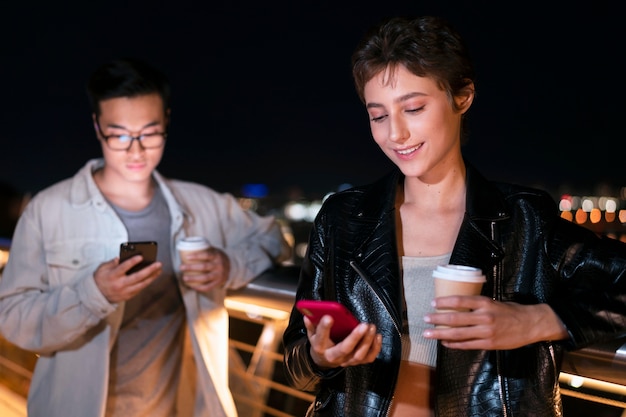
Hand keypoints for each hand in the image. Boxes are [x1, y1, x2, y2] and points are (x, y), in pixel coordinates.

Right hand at [94, 256, 162, 302]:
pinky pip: (140, 289)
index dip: (132, 262)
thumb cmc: (100, 278)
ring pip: (141, 284)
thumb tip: (120, 258)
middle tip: (158, 264)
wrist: (96, 296)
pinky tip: (153, 277)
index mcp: (112, 276)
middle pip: (137, 277)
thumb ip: (112, 263)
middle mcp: (119, 284)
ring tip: (159, 270)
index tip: (141, 256)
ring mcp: (124, 292)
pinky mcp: (128, 296)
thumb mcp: (102, 268)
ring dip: (152, 277)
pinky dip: (147, 283)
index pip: (123, 268)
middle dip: (149, 270)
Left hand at [179, 247, 229, 291]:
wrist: (231, 266)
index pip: (206, 255)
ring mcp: (219, 275)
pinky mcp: (218, 283)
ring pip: (205, 278)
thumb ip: (205, 249)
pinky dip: (199, 288)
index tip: (187, 257)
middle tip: (181, 267)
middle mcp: (219, 266)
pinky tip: (192, 286)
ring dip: (193, 278)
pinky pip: (208, 287)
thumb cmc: (217, 257)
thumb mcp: (214, 251)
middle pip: (204, 267)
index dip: (196, 256)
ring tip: (184, 278)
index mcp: (217, 256)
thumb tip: (188, 247)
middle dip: (191, 267)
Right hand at [305, 315, 381, 368]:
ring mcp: (346, 361)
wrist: (323, 360)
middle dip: (355, 337)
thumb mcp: (312, 334)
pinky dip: (375, 348)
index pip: (321, 338)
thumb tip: (307, 315)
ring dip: (367, 341)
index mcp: (320, 347)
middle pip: (345, 349)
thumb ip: (311, 324)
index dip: (324, 328)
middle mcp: (334, 356)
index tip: (329, 317)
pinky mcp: (356, 362)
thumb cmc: (320, 343)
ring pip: (359, 355)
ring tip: (371, 327)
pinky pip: (368, 358)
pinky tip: (377, 336)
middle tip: (363, 325)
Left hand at [422, 295, 568, 349]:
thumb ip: (477, 305)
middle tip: (425, 318)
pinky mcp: (489, 344)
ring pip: (458, 334)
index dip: (445, 302)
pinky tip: (445, 343)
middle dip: (437, 319)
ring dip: (441, 334)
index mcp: (485, 303)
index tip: (432, 303)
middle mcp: (484, 317)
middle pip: (455, 318)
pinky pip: (467, 345)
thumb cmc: (510, 311)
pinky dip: (454, 344)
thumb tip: (455, 305)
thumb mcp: (493, 302)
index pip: (460, 300)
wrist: (531, 324)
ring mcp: (486, 332)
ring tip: (428, 333)